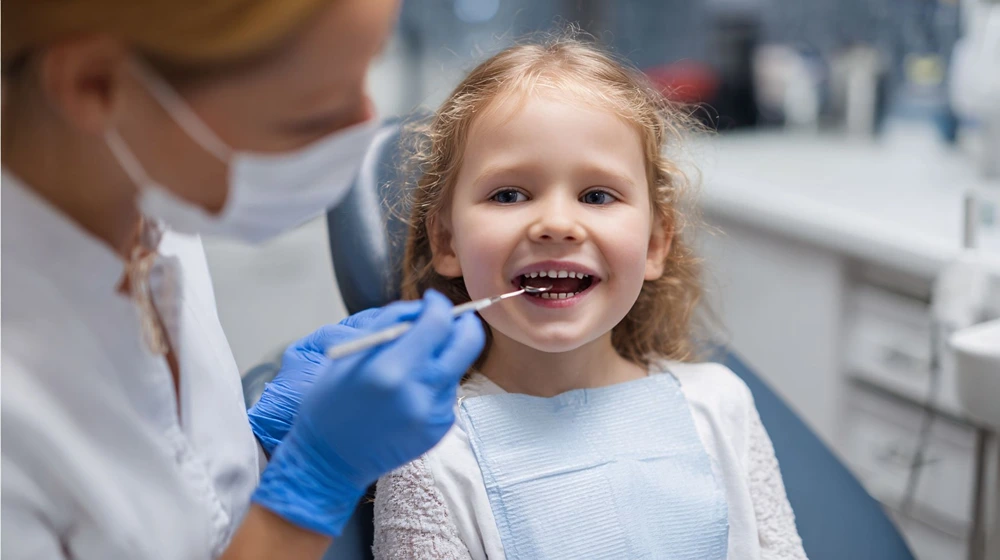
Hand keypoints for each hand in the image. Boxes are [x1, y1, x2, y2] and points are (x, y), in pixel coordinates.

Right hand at [252, 290, 484, 535]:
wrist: (329, 461)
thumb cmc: (331, 402)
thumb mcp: (350, 353)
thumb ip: (391, 321)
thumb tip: (425, 306)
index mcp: (392, 370)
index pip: (438, 323)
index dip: (439, 305)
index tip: (432, 300)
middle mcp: (420, 394)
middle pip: (468, 343)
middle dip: (463, 323)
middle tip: (447, 319)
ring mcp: (434, 415)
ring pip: (457, 366)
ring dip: (442, 356)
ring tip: (411, 365)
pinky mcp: (440, 429)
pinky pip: (448, 392)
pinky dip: (435, 382)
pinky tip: (409, 392)